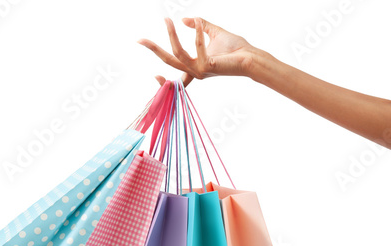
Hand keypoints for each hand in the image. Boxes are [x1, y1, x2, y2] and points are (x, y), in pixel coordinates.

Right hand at [137, 17, 260, 86]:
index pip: (177, 76)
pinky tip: (199, 22)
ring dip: (171, 36)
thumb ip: (199, 26)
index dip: (164, 81)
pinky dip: (198, 33)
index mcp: (196, 67)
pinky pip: (196, 47)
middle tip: (139, 40)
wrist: (250, 57)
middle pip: (169, 62)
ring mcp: (200, 72)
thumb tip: (184, 20)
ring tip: (167, 19)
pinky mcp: (207, 68)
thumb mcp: (213, 33)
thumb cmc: (235, 48)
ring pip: (177, 55)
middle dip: (154, 50)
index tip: (153, 76)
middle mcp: (196, 72)